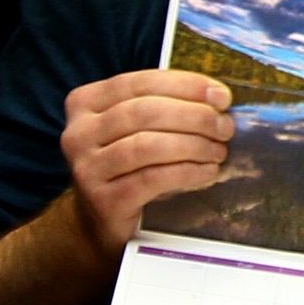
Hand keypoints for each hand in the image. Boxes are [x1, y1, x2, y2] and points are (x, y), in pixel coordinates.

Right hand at [62, 70, 234, 258]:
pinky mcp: (103, 200)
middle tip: (225, 128)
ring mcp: (86, 168)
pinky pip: (152, 179)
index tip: (221, 97)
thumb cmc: (128, 166)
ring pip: (148, 145)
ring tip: (218, 151)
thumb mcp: (137, 128)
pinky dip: (187, 172)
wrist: (101, 221)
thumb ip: (166, 106)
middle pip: (145, 112)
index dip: (185, 85)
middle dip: (194, 116)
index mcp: (85, 103)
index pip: (140, 83)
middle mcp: (78, 132)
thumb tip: (217, 98)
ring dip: (193, 145)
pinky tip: (207, 172)